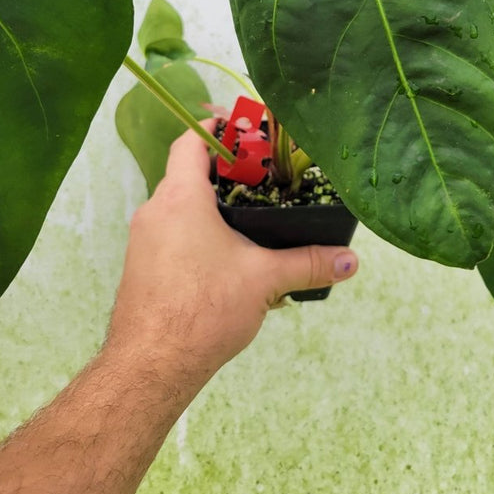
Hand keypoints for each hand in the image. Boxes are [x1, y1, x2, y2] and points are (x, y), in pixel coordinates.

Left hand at [105, 121, 357, 392]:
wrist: (149, 367)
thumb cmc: (203, 308)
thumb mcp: (264, 280)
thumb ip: (309, 263)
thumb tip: (351, 261)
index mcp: (180, 197)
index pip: (191, 140)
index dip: (217, 126)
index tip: (246, 126)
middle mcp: (155, 210)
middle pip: (188, 172)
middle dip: (226, 170)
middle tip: (265, 176)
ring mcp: (144, 240)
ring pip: (180, 206)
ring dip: (212, 205)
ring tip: (253, 218)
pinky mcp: (142, 268)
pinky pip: (172, 234)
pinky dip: (199, 233)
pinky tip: (229, 258)